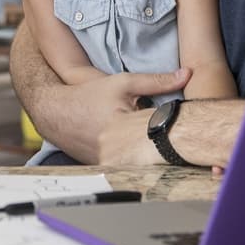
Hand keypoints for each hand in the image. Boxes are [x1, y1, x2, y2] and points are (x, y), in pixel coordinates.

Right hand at [63, 68, 186, 164]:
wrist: (55, 113)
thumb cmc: (89, 95)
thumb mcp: (124, 83)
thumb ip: (157, 81)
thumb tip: (187, 74)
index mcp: (124, 128)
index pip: (163, 134)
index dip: (177, 131)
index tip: (189, 130)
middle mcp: (115, 151)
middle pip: (154, 153)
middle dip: (166, 146)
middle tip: (182, 143)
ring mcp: (109, 164)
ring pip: (141, 163)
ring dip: (151, 155)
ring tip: (161, 148)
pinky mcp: (105, 170)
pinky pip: (128, 167)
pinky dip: (136, 160)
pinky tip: (141, 152)